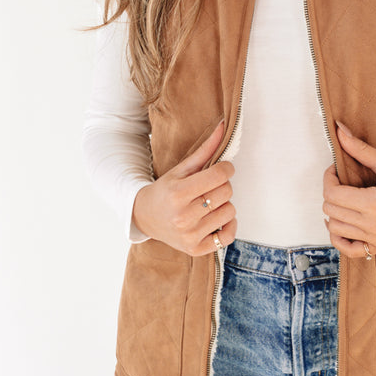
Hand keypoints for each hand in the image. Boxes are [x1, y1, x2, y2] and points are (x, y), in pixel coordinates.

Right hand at [132, 121, 236, 254]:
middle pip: (226, 192)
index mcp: (178, 193)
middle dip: (222, 185)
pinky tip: (215, 219)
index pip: (220, 175)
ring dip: (224, 205)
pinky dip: (227, 226)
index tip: (221, 169)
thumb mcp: (180, 169)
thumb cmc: (165, 191)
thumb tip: (223, 126)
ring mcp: (190, 235)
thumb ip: (205, 150)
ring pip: (230, 211)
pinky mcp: (196, 249)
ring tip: (208, 203)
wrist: (145, 217)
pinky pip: (227, 236)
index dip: (226, 168)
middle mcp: (184, 216)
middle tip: (210, 187)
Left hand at [323, 123, 375, 258]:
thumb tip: (339, 130)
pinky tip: (344, 222)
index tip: (336, 170)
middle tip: (342, 181)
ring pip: (335, 229)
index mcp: (374, 203)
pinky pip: (349, 250)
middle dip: (331, 192)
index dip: (328, 178)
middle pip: (331, 211)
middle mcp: (373, 225)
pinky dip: (340, 238)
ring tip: (345, 199)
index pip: (332, 194)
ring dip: (334, 213)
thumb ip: (361, 149)